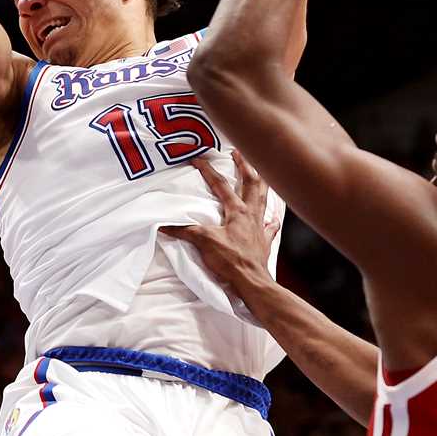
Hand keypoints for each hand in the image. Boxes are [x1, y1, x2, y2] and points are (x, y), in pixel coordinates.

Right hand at [161, 150, 279, 294]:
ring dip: (260, 182)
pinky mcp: (264, 240)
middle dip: (244, 165)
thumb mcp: (204, 242)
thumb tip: (164, 224)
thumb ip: (184, 230)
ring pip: (264, 197)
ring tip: (259, 172)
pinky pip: (271, 225)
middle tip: (238, 152)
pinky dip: (271, 218)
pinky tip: (272, 216)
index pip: (221, 185)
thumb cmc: (231, 261)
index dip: (208, 170)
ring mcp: (260, 226)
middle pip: (251, 183)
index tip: (198, 158)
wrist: (252, 283)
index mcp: (237, 211)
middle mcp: (251, 214)